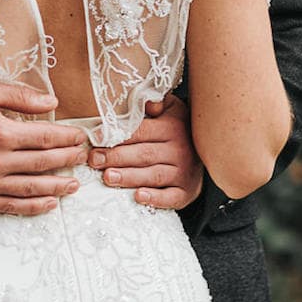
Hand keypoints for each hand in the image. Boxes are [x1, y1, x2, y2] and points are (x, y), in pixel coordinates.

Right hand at [0, 78, 87, 214]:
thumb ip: (17, 95)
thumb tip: (51, 100)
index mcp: (1, 132)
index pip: (47, 137)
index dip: (68, 137)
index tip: (79, 136)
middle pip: (44, 162)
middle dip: (68, 160)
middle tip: (82, 158)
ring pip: (33, 188)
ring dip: (58, 187)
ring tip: (75, 185)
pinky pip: (12, 207)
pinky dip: (34, 207)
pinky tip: (50, 205)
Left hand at [89, 91, 203, 209]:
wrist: (206, 153)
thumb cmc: (178, 129)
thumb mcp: (170, 109)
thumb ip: (154, 102)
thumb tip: (148, 102)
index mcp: (172, 127)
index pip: (141, 131)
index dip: (118, 134)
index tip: (96, 138)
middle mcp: (179, 150)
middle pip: (144, 154)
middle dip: (117, 157)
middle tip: (94, 160)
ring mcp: (183, 172)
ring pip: (154, 175)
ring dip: (130, 177)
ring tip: (108, 177)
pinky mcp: (185, 191)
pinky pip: (171, 197)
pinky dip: (155, 198)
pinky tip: (139, 196)